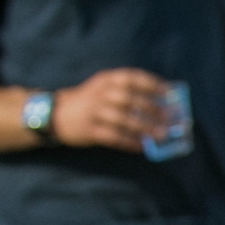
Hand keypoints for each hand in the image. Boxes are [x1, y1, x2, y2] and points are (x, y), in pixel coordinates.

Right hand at [52, 68, 170, 150]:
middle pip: (130, 99)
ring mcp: (93, 112)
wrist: (55, 114)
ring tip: (161, 136)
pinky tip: (142, 147)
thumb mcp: (102, 87)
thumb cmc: (88, 101)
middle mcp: (100, 93)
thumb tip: (159, 103)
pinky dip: (129, 142)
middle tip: (170, 119)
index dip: (152, 84)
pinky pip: (113, 137)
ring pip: (124, 120)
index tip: (170, 93)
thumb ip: (125, 91)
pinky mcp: (89, 130)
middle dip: (153, 109)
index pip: (132, 78)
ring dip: (145, 128)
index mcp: (105, 80)